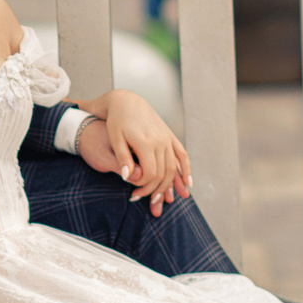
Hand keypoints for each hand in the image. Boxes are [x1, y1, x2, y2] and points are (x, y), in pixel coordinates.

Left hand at [77, 92, 191, 216]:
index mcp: (145, 142)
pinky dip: (186, 170)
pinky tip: (187, 183)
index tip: (134, 194)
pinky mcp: (169, 135)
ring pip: (173, 167)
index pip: (150, 174)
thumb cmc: (117, 120)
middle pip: (163, 173)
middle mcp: (160, 141)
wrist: (126, 101)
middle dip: (157, 191)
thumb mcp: (114, 138)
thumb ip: (122, 159)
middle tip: (149, 202)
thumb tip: (128, 177)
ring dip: (171, 186)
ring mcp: (167, 138)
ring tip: (165, 199)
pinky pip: (182, 154)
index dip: (143, 187)